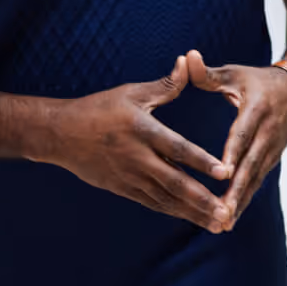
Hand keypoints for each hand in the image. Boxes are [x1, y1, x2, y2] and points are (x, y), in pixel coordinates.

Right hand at [39, 56, 234, 231]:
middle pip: (175, 183)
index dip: (202, 162)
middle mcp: (138, 158)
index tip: (225, 173)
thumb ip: (166, 84)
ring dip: (193, 213)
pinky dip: (174, 211)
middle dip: (202, 200)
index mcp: (143, 131)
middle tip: (227, 214)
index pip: (178, 149)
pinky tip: (194, 219)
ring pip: (166, 199)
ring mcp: (129, 177)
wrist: (59, 134)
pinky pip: (153, 203)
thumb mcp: (132, 93)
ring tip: (219, 224)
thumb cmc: (99, 109)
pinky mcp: (122, 189)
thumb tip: (189, 61)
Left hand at [187, 50, 286, 227]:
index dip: (234, 154)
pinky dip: (245, 199)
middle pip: (251, 165)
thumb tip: (187, 58)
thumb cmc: (256, 80)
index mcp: (257, 110)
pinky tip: (230, 218)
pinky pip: (257, 181)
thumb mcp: (234, 73)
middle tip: (222, 211)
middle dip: (237, 190)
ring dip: (241, 201)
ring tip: (224, 223)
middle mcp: (268, 132)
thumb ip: (208, 73)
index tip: (223, 173)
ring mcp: (273, 148)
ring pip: (256, 178)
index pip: (243, 134)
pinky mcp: (273, 158)